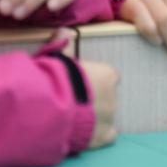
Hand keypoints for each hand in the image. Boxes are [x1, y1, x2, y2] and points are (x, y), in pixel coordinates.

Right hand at [52, 29, 119, 149]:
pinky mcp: (103, 136)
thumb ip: (65, 44)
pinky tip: (88, 133)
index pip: (110, 77)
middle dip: (95, 99)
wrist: (52, 108)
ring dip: (96, 117)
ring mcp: (110, 117)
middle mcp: (113, 96)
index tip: (84, 83)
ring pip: (107, 116)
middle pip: (108, 97)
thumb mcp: (60, 58)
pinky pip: (109, 136)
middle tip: (76, 101)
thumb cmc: (57, 79)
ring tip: (76, 117)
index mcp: (108, 75)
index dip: (96, 80)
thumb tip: (64, 29)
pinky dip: (100, 135)